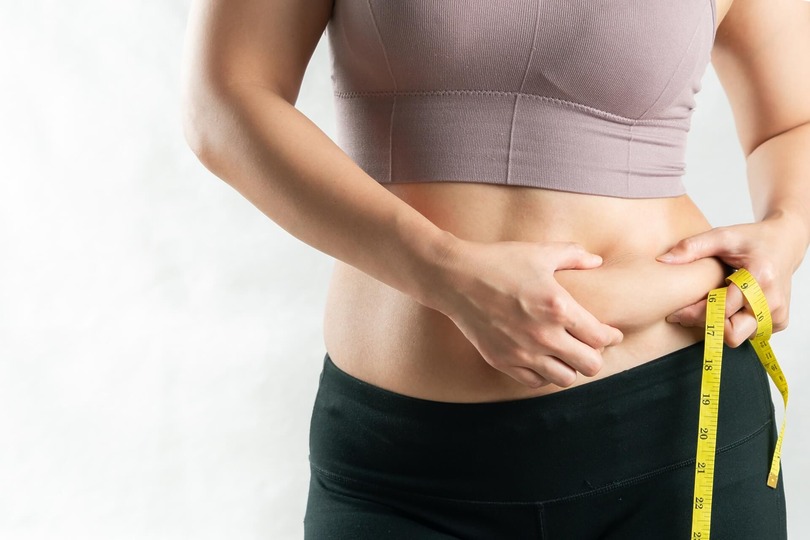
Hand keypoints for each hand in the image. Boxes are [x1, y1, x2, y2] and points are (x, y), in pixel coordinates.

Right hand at [433, 239, 623, 388]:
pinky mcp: (503, 361)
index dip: (612, 337)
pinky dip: (543, 373)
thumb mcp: (540, 253)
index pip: (601, 337)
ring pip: (564, 379)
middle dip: (595, 355)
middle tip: (590, 346)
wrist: (455, 278)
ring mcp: (522, 352)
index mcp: (558, 308)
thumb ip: (574, 256)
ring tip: (566, 354)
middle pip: (589, 365)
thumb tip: (597, 261)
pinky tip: (541, 358)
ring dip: (570, 367)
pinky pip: (535, 381)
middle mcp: (544, 336)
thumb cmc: (499, 262)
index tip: (611, 333)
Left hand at [656, 215, 805, 346]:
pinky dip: (732, 323)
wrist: (785, 244)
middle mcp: (772, 300)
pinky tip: (727, 305)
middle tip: (688, 312)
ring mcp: (778, 314)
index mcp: (760, 278)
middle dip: (706, 324)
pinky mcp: (778, 322)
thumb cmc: (752, 239)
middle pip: (731, 333)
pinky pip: (748, 334)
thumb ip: (691, 247)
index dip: (694, 313)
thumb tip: (662, 260)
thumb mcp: (722, 235)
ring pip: (738, 337)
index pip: (722, 310)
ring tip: (709, 304)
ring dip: (718, 325)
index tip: (675, 311)